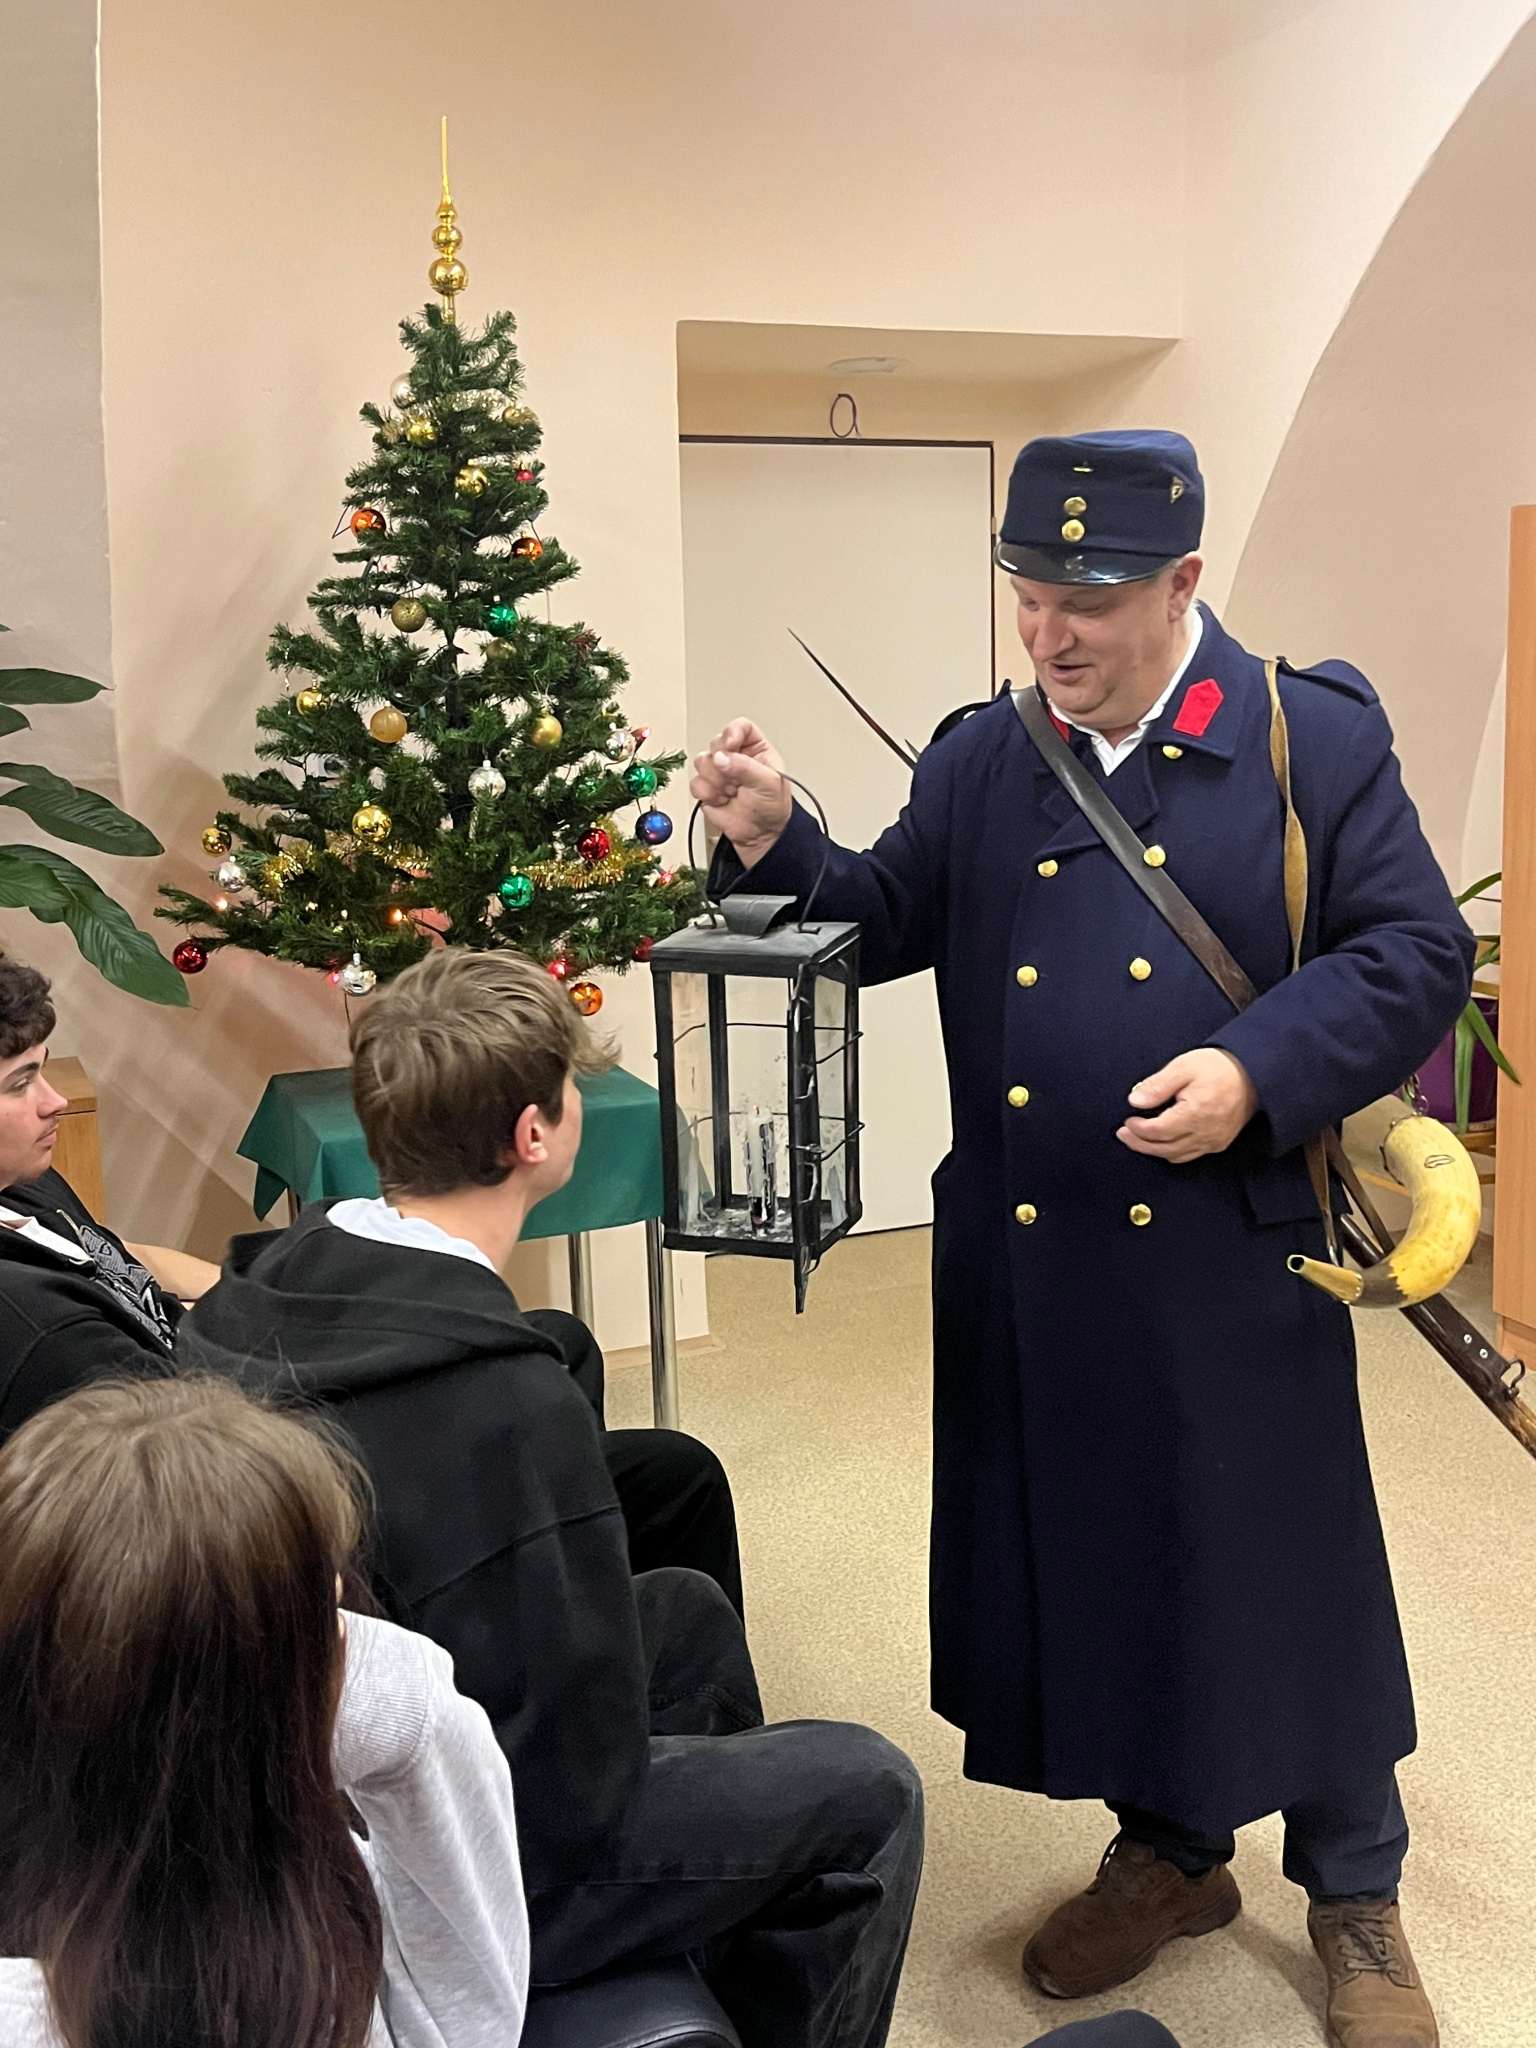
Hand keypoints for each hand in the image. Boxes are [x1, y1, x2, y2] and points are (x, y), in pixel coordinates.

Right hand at [689, 719, 793, 867]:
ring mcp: (719, 772)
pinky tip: (722, 800)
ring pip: (701, 762)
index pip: (740, 727)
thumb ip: (745, 767)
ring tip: (732, 792)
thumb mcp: (768, 783)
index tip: (731, 746)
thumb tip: (720, 758)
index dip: (732, 733)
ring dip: (716, 780)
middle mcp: (736, 757)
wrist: (761, 836)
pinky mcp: (707, 788)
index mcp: (755, 749)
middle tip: (736, 780)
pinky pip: (695, 783)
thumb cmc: (772, 809)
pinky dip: (708, 794)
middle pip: (716, 743)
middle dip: (723, 763)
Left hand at [1116, 1049, 1258, 1163]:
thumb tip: (1135, 1101)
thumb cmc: (1219, 1068)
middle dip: (1140, 1144)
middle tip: (1123, 1135)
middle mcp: (1206, 1133)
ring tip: (1137, 1139)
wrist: (1253, 1074)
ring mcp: (1214, 1141)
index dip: (1138, 1129)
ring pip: (1176, 1155)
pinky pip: (1190, 1155)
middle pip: (1164, 1148)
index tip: (1126, 1121)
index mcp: (1196, 1113)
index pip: (1158, 1131)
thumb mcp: (1184, 1067)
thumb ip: (1158, 1085)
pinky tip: (1161, 1143)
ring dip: (1153, 1150)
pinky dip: (1171, 1152)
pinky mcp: (1219, 1143)